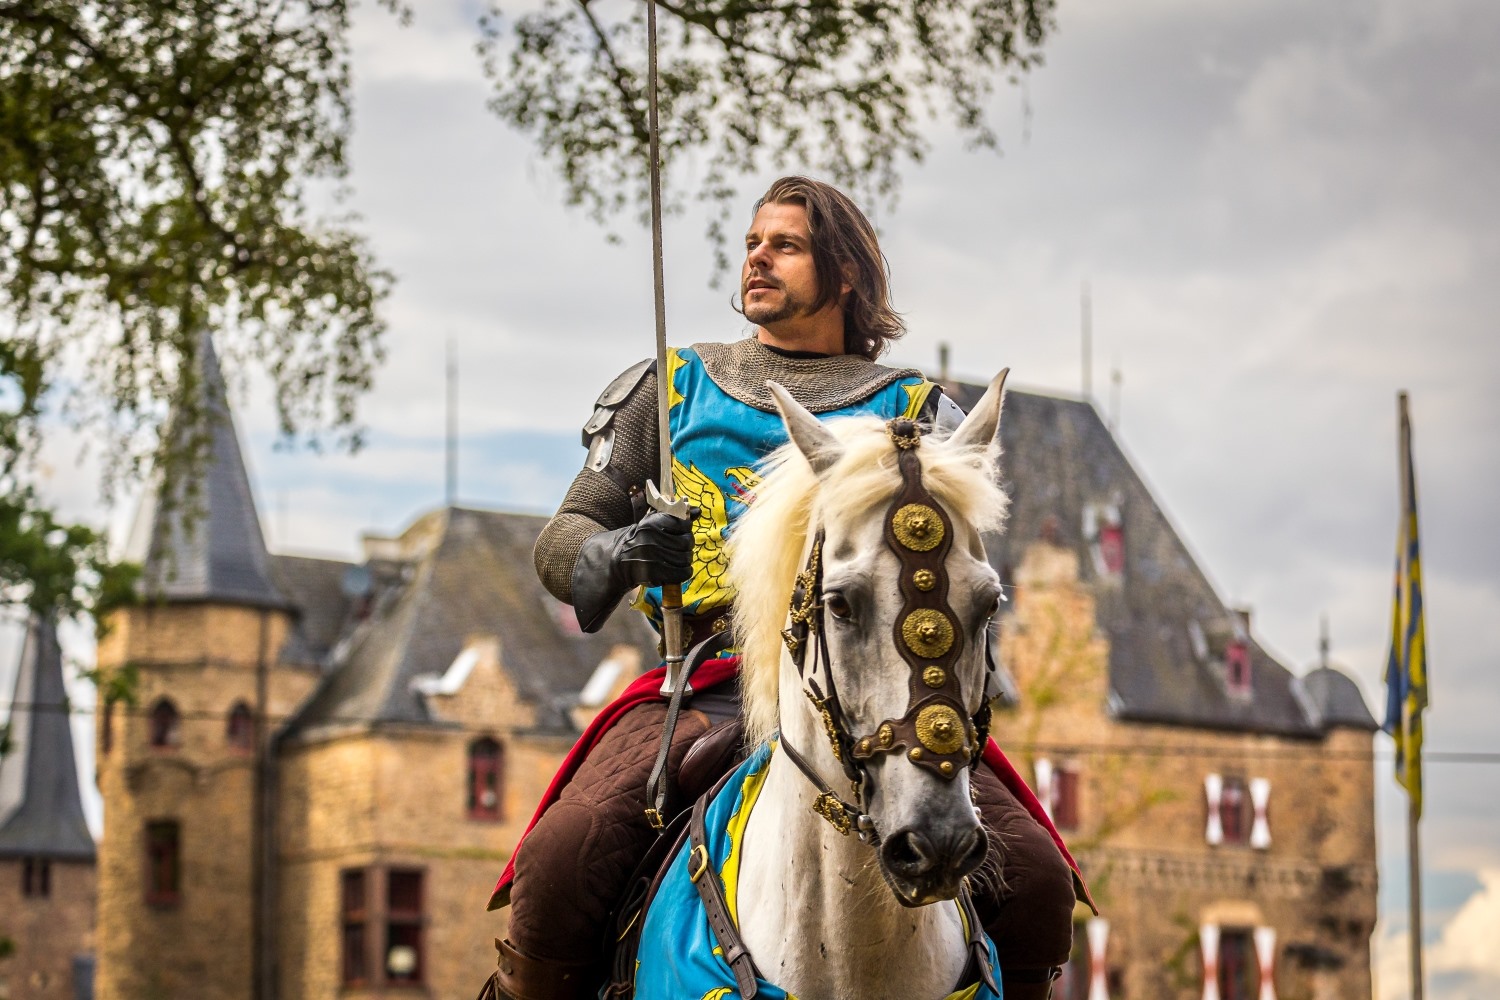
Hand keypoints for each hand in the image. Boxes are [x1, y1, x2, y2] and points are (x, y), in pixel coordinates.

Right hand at [570, 507, 697, 631]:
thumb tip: (698, 511)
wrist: (616, 561)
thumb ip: (676, 517)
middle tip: (679, 548)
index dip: (685, 529)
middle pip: (687, 542)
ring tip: (676, 559)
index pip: (683, 523)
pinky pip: (682, 573)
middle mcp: (652, 538)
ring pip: (686, 558)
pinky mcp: (655, 574)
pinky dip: (684, 572)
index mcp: (652, 523)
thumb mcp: (652, 523)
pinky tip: (677, 570)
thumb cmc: (639, 539)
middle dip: (686, 546)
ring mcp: (653, 557)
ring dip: (685, 560)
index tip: (680, 533)